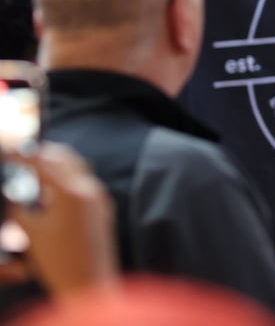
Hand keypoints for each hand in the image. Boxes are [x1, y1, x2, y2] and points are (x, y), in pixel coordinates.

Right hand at [5, 142, 117, 296]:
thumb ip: (19, 207)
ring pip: (77, 167)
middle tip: (22, 154)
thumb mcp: (31, 233)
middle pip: (63, 157)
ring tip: (34, 166)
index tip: (9, 151)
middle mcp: (89, 189)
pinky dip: (68, 176)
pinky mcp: (103, 206)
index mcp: (69, 192)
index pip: (43, 162)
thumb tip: (11, 190)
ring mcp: (99, 196)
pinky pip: (85, 181)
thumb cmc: (58, 262)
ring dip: (56, 162)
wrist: (91, 284)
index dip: (23, 155)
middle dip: (41, 153)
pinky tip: (53, 186)